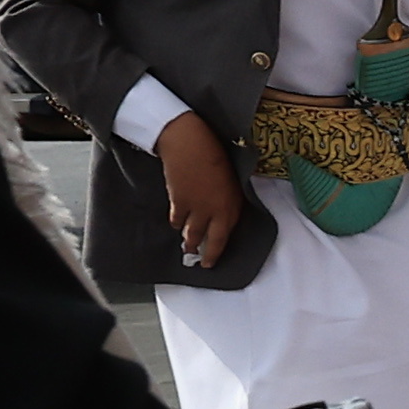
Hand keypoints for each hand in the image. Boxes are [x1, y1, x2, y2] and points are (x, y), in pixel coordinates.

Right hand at [158, 111, 247, 268]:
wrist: (189, 143)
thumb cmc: (215, 155)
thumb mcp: (231, 179)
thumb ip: (229, 198)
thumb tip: (223, 212)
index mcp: (232, 205)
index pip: (227, 233)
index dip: (221, 246)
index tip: (218, 256)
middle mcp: (216, 211)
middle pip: (210, 240)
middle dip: (207, 254)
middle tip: (204, 264)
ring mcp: (196, 208)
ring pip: (191, 232)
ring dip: (189, 241)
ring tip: (187, 248)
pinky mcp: (178, 202)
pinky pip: (176, 220)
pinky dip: (176, 223)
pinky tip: (176, 225)